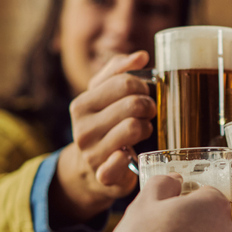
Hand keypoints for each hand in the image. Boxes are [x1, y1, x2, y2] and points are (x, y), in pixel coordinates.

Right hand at [54, 51, 155, 222]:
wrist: (89, 167)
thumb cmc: (103, 125)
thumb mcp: (103, 95)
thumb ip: (118, 71)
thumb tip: (141, 56)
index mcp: (81, 105)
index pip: (123, 83)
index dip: (143, 86)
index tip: (145, 94)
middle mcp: (82, 128)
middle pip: (132, 104)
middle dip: (149, 106)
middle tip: (149, 112)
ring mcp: (91, 153)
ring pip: (134, 127)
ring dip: (146, 127)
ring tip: (144, 129)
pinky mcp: (103, 175)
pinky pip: (121, 161)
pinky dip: (129, 156)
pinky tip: (131, 153)